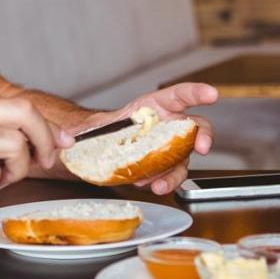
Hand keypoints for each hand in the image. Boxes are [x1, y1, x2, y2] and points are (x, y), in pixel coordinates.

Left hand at [67, 82, 218, 195]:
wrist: (95, 152)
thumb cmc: (98, 133)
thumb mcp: (90, 126)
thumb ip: (83, 130)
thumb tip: (67, 138)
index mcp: (152, 106)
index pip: (179, 95)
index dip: (197, 92)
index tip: (211, 94)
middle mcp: (165, 125)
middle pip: (195, 127)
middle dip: (203, 136)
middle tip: (202, 146)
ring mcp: (167, 147)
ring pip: (184, 158)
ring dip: (176, 172)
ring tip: (158, 184)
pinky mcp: (162, 167)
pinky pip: (171, 176)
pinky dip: (164, 183)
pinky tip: (150, 186)